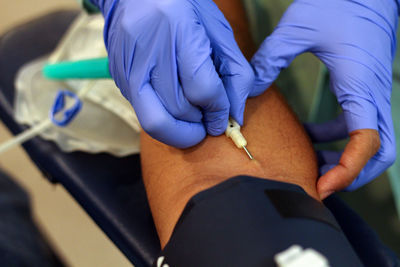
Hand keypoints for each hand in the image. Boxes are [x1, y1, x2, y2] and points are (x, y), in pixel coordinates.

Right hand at [91, 0, 253, 147]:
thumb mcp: (219, 31)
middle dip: (200, 124)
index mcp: (178, 29)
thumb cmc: (184, 7)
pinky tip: (175, 106)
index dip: (218, 111)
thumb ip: (236, 73)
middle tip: (208, 118)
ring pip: (156, 122)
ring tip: (193, 117)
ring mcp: (129, 68)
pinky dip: (165, 120)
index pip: (202, 89)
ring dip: (182, 129)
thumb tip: (235, 115)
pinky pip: (144, 115)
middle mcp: (148, 51)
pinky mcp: (120, 80)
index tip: (223, 118)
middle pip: (179, 110)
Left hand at [251, 0, 397, 197]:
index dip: (348, 170)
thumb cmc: (338, 2)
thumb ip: (268, 60)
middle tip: (319, 183)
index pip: (367, 143)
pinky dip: (335, 137)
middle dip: (352, 173)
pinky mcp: (363, 87)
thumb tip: (245, 89)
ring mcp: (371, 92)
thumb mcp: (297, 30)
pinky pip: (356, 123)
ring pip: (369, 140)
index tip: (322, 186)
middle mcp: (372, 94)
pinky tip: (308, 134)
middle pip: (380, 151)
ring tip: (308, 164)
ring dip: (341, 157)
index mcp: (360, 86)